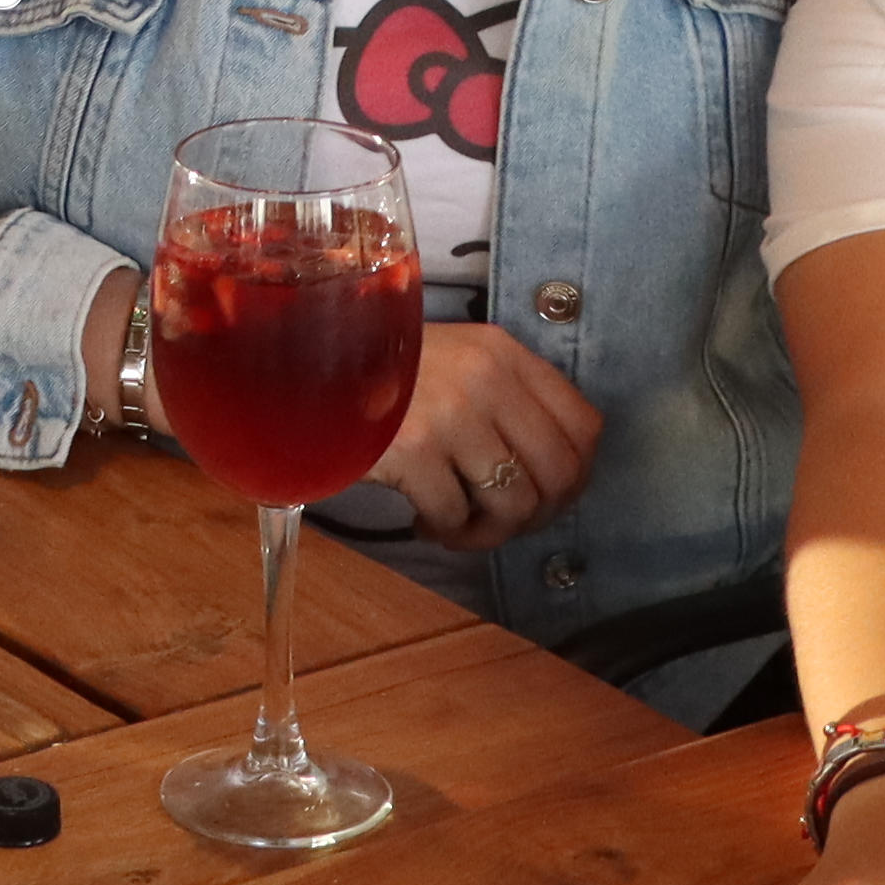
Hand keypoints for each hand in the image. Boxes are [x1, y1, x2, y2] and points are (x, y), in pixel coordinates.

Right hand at [366, 320, 602, 542]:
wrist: (299, 373)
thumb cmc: (380, 376)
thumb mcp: (455, 364)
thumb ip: (506, 400)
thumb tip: (554, 475)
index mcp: (504, 352)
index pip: (585, 425)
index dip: (577, 476)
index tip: (547, 497)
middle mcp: (487, 378)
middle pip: (558, 473)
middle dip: (537, 516)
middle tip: (500, 523)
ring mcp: (451, 413)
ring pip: (513, 503)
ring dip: (488, 532)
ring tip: (457, 526)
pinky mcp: (413, 450)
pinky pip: (456, 516)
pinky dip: (445, 532)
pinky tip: (422, 520)